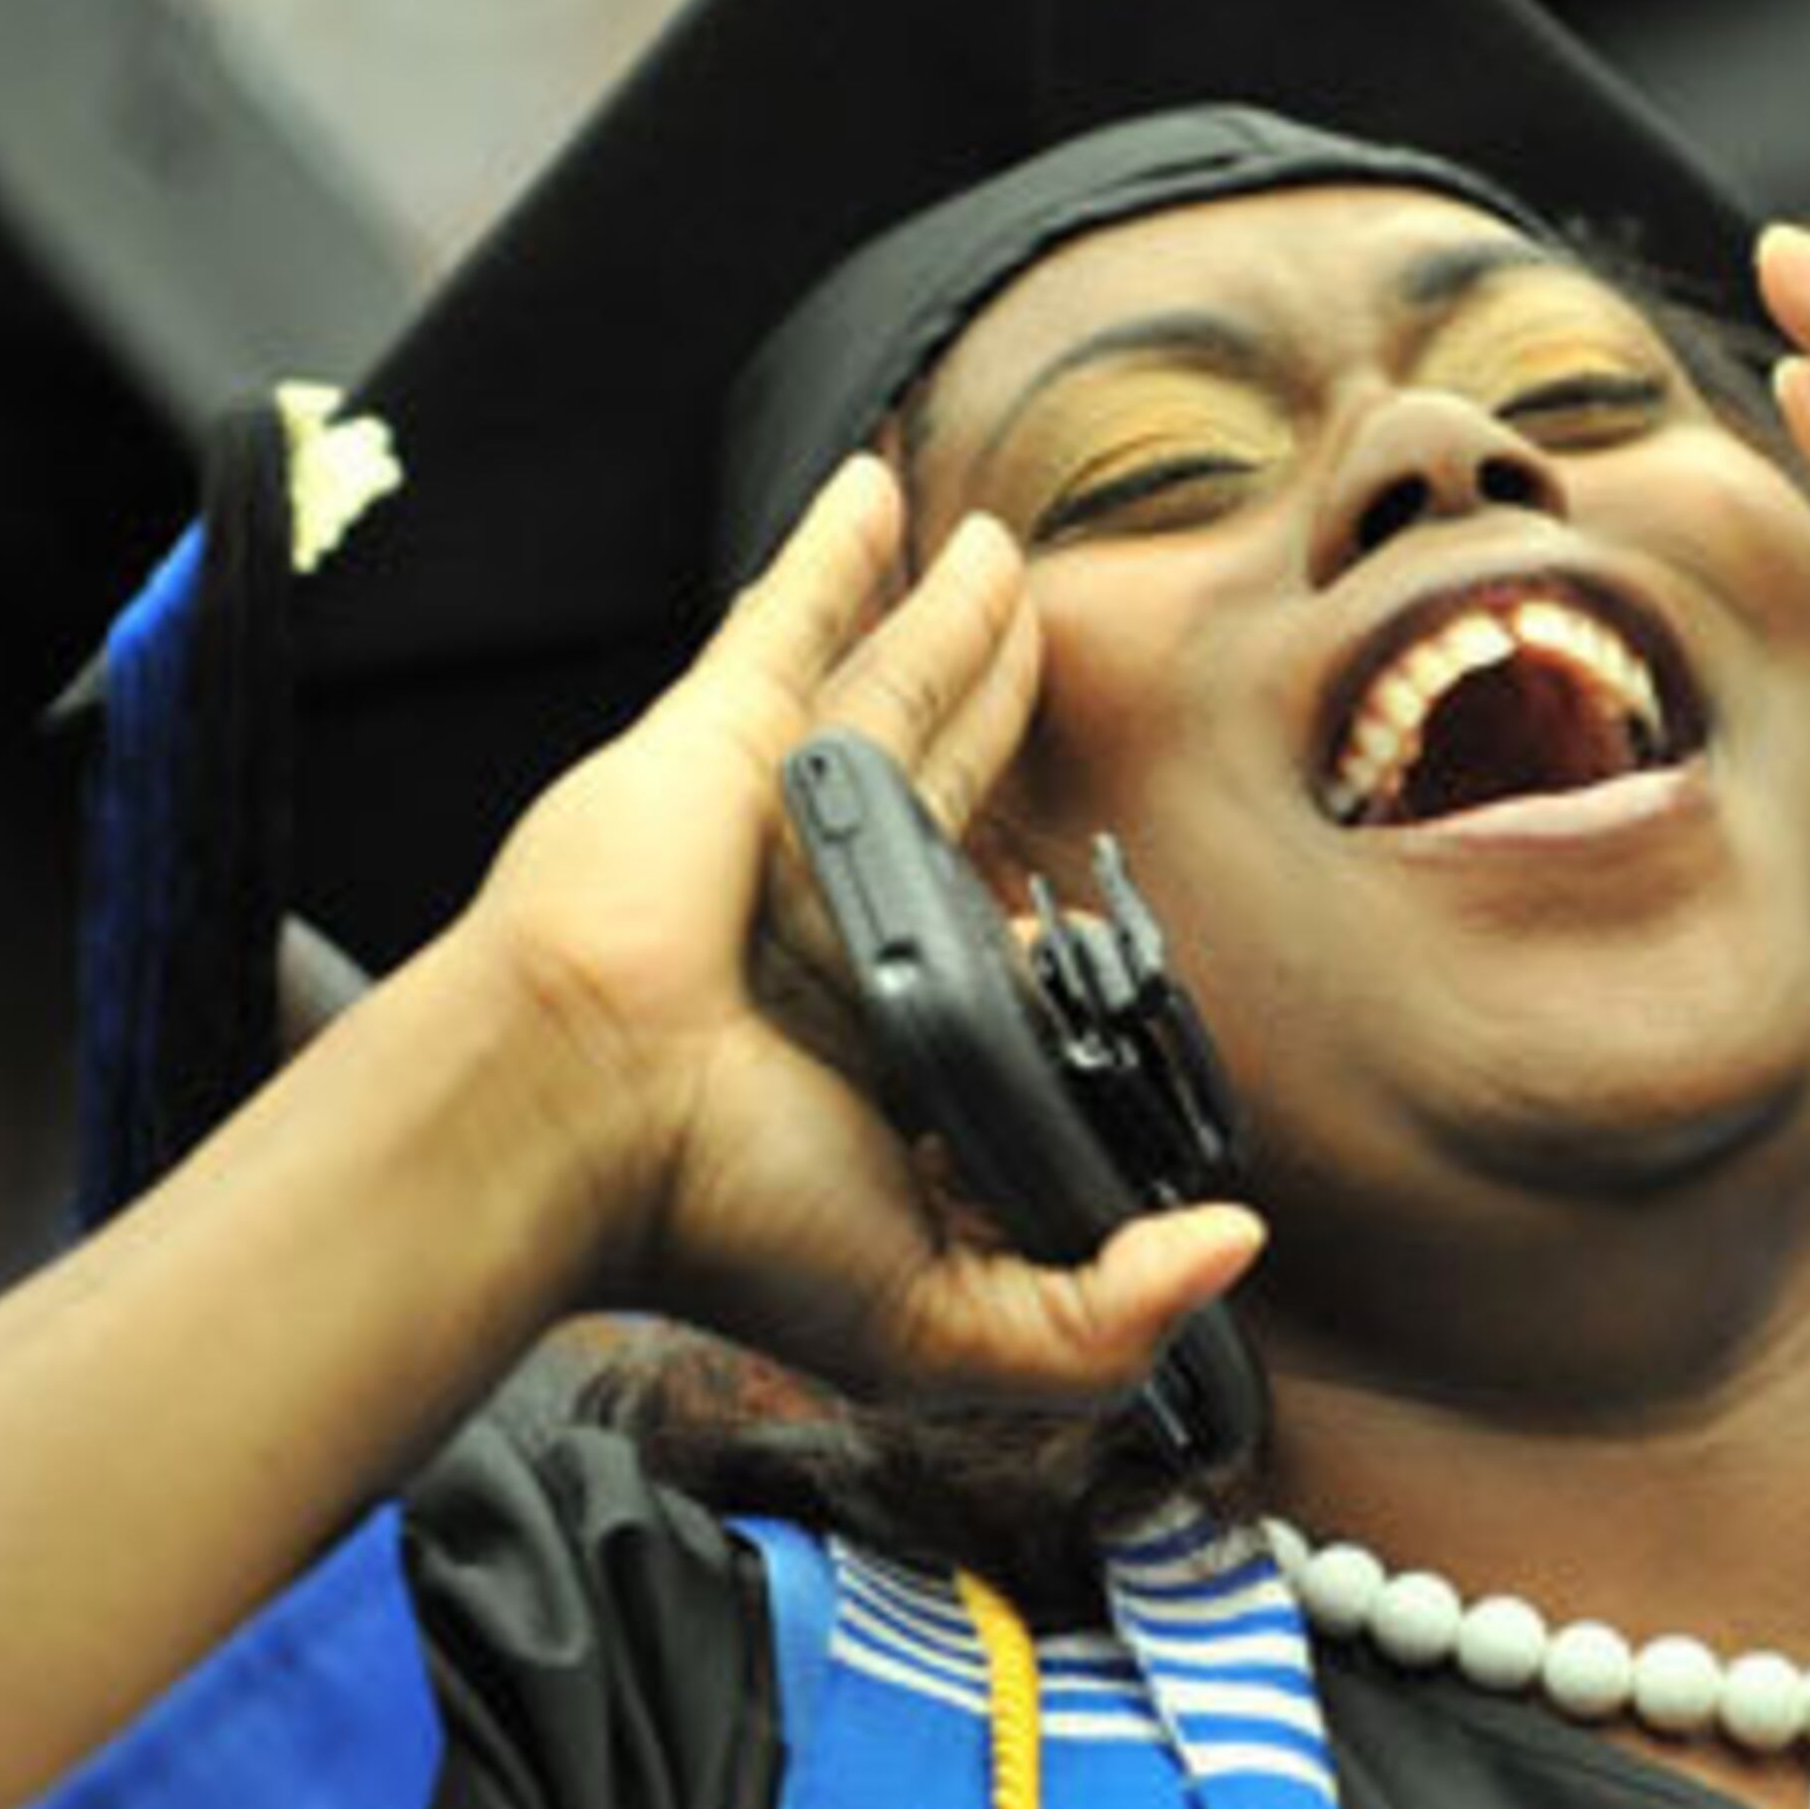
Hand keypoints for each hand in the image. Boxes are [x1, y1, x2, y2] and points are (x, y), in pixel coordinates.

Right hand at [454, 453, 1261, 1398]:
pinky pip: (794, 612)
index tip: (1079, 927)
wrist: (571, 1129)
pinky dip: (831, 546)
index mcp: (875, 1034)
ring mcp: (771, 812)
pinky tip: (876, 486)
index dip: (1039, 930)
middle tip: (1043, 637)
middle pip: (948, 776)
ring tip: (1000, 555)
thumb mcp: (944, 1321)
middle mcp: (827, 913)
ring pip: (893, 682)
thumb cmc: (723, 1221)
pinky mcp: (721, 735)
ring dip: (945, 615)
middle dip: (998, 706)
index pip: (981, 954)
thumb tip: (1238, 1249)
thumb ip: (1101, 1314)